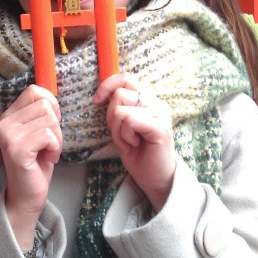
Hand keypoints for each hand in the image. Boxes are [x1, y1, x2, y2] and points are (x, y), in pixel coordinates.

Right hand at [0, 85, 61, 248]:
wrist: (28, 195)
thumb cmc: (38, 162)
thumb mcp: (39, 131)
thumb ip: (41, 112)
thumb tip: (51, 95)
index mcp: (8, 116)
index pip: (34, 90)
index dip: (50, 104)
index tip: (50, 124)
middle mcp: (4, 123)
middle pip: (45, 105)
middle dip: (56, 126)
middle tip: (49, 144)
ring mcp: (8, 136)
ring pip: (49, 120)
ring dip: (57, 139)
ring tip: (47, 153)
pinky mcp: (16, 149)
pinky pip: (48, 135)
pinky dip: (55, 148)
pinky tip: (47, 159)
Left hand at [93, 73, 174, 211]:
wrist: (154, 179)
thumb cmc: (138, 154)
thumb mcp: (123, 126)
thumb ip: (118, 108)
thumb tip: (102, 95)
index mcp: (148, 100)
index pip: (126, 78)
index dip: (108, 85)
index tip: (97, 101)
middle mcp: (157, 103)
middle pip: (119, 94)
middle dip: (111, 117)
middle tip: (122, 135)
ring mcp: (160, 114)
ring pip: (121, 109)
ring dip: (117, 129)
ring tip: (129, 141)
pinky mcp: (160, 127)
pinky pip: (129, 121)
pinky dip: (124, 135)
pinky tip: (133, 145)